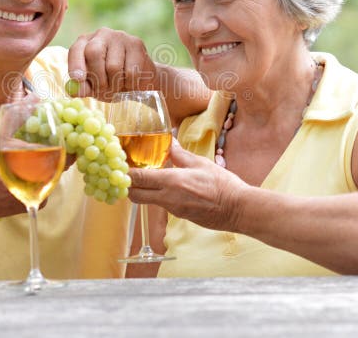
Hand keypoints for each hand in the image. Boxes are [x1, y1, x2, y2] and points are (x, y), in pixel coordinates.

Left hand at [67, 28, 157, 100]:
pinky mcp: (136, 43)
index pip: (76, 50)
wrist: (139, 79)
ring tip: (118, 86)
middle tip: (103, 91)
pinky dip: (129, 84)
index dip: (75, 65)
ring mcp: (120, 37)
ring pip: (113, 66)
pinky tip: (131, 81)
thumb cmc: (110, 80)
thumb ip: (83, 88)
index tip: (78, 79)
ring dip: (115, 84)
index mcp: (85, 42)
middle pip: (94, 53)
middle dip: (97, 78)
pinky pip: (131, 71)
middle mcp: (101, 35)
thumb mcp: (94, 86)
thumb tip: (74, 92)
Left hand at [128, 139, 247, 231]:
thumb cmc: (222, 184)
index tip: (119, 165)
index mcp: (171, 181)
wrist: (238, 209)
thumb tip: (168, 140)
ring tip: (144, 178)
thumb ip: (179, 153)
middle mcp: (167, 197)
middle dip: (127, 186)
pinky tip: (163, 187)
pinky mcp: (179, 216)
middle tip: (128, 174)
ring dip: (141, 191)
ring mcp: (172, 209)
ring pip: (146, 201)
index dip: (125, 172)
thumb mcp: (200, 162)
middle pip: (134, 195)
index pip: (137, 178)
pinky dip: (156, 197)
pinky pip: (161, 205)